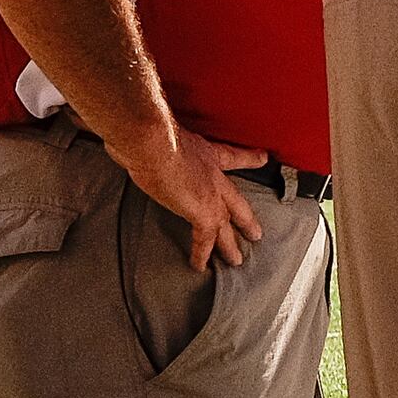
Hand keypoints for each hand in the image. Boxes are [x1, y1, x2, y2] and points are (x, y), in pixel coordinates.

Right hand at [116, 122, 267, 270]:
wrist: (152, 140)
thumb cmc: (150, 131)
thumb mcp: (161, 131)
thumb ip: (156, 140)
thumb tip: (135, 138)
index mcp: (206, 152)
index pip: (232, 157)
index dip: (249, 159)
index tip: (263, 159)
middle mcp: (213, 173)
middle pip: (236, 201)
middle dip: (245, 218)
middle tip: (256, 233)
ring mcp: (211, 195)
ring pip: (225, 226)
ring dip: (229, 245)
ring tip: (236, 260)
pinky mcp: (202, 212)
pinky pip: (204, 239)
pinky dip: (201, 254)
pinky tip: (199, 266)